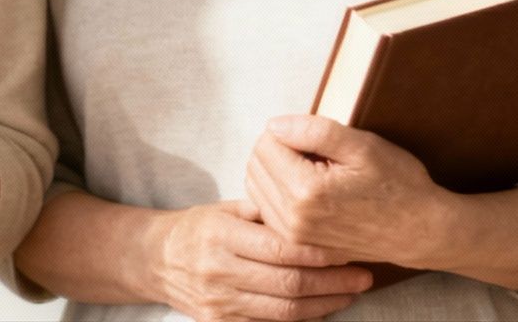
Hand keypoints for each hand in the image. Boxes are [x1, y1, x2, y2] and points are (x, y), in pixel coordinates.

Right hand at [149, 200, 370, 321]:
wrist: (154, 260)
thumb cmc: (198, 229)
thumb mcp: (224, 209)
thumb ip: (264, 211)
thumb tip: (310, 207)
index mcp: (220, 236)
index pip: (279, 248)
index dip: (318, 252)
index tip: (347, 250)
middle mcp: (218, 271)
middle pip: (287, 283)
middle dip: (332, 282)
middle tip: (363, 276)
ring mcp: (219, 303)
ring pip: (284, 312)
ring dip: (324, 305)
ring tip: (350, 294)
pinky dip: (302, 320)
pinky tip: (322, 309)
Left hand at [245, 114, 451, 265]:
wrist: (422, 232)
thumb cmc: (399, 186)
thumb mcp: (363, 146)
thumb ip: (314, 131)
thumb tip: (275, 126)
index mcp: (306, 191)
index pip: (266, 143)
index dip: (289, 131)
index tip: (317, 139)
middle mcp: (293, 219)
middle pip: (256, 164)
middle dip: (279, 149)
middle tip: (317, 152)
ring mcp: (293, 236)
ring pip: (256, 185)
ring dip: (276, 170)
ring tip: (314, 170)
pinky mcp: (297, 244)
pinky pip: (266, 207)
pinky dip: (278, 191)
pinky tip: (307, 188)